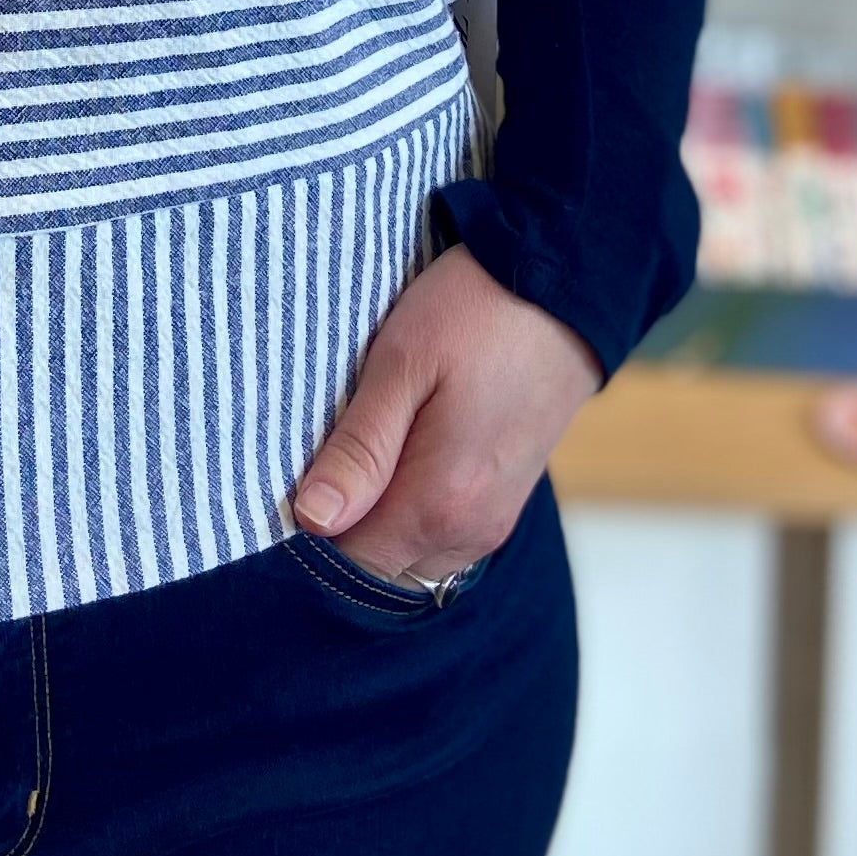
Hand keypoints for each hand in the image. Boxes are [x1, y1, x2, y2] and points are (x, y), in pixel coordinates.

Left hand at [291, 247, 597, 586]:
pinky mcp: (503, 504)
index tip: (292, 474)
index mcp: (438, 505)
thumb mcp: (402, 364)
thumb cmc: (477, 315)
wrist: (564, 290)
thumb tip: (313, 518)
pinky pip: (439, 536)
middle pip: (377, 565)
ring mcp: (491, 522)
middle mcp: (468, 533)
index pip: (346, 560)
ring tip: (362, 448)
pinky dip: (409, 511)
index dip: (309, 526)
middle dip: (342, 525)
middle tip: (322, 453)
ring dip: (376, 517)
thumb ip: (360, 448)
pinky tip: (398, 454)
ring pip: (408, 555)